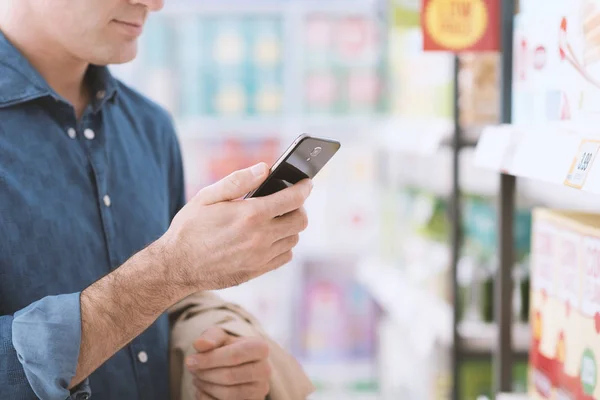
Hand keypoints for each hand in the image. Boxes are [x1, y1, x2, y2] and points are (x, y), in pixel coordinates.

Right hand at [159, 162, 311, 290]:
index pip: (293, 199)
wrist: (176, 266)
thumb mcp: (208, 196)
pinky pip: (284, 256)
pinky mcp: (257, 271)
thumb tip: (265, 168)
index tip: (307, 182)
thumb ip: (238, 181)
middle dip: (298, 207)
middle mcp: (261, 238)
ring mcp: (261, 257)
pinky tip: (268, 237)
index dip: (304, 187)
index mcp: (250, 215)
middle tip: (287, 201)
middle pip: (301, 220)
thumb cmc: (190, 227)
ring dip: (289, 226)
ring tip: (274, 219)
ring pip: (293, 239)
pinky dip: (282, 245)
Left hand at [186, 327, 270, 399]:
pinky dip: (208, 398)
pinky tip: (202, 389)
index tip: (190, 361)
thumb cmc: (228, 348)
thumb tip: (199, 344)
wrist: (238, 364)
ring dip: (206, 386)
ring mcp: (260, 390)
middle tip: (192, 369)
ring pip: (228, 394)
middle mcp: (264, 370)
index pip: (234, 355)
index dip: (209, 359)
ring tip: (197, 377)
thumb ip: (210, 337)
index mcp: (260, 348)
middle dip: (205, 373)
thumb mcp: (220, 338)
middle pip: (230, 376)